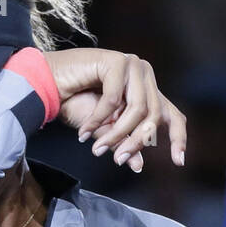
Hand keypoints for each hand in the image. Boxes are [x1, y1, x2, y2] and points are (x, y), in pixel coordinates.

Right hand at [43, 48, 187, 172]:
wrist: (46, 84)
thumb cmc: (74, 103)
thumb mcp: (104, 130)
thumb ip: (123, 143)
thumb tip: (138, 166)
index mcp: (147, 91)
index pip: (172, 116)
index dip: (179, 138)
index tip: (178, 162)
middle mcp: (144, 76)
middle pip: (154, 116)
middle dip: (136, 142)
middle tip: (119, 160)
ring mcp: (132, 66)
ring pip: (138, 108)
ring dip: (117, 133)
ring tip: (98, 147)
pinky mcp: (116, 61)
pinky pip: (114, 99)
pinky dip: (99, 118)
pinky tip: (85, 130)